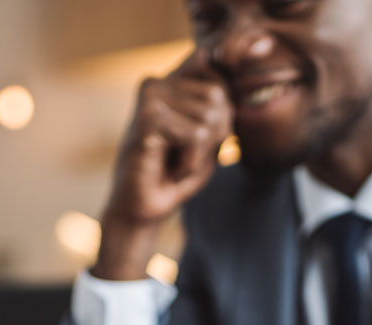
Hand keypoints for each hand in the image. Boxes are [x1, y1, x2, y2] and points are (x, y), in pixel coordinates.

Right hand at [93, 49, 232, 280]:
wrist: (140, 212)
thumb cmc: (176, 175)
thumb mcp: (211, 137)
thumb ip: (223, 105)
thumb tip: (231, 69)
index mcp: (170, 80)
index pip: (216, 65)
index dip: (222, 105)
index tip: (200, 139)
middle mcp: (157, 82)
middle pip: (219, 96)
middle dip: (213, 136)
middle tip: (183, 156)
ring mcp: (150, 97)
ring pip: (210, 117)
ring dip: (200, 152)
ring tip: (175, 163)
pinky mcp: (148, 117)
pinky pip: (197, 136)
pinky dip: (191, 163)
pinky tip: (170, 170)